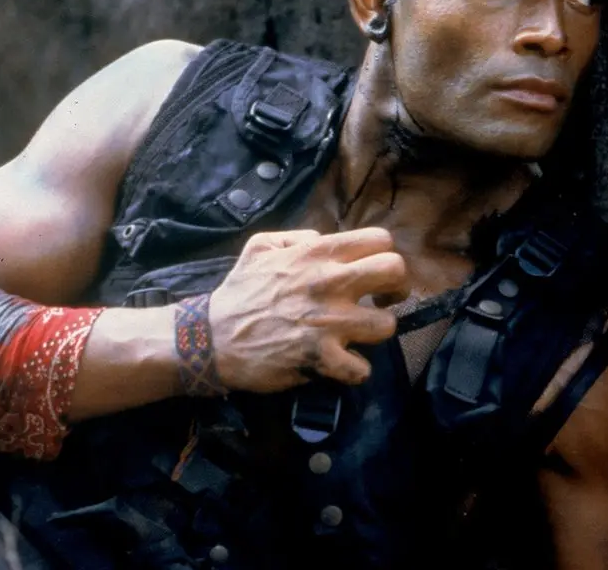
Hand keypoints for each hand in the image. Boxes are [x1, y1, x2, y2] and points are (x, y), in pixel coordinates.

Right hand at [207, 226, 405, 393]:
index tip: (375, 274)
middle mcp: (329, 283)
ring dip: (375, 332)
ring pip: (387, 325)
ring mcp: (329, 322)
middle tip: (381, 301)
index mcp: (316, 254)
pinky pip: (361, 368)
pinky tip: (338, 365)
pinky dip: (352, 370)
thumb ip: (296, 237)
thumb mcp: (259, 247)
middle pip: (395, 272)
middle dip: (395, 289)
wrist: (212, 337)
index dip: (384, 256)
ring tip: (356, 336)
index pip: (380, 240)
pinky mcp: (322, 358)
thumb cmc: (238, 291)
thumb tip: (323, 240)